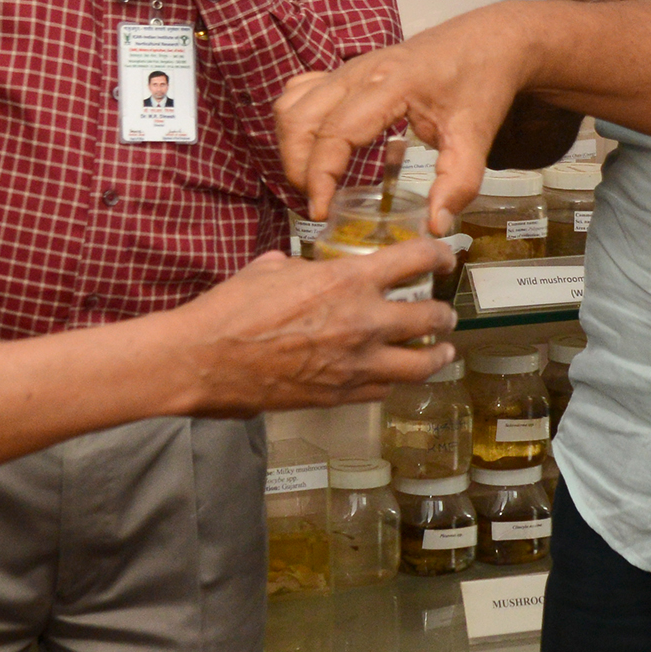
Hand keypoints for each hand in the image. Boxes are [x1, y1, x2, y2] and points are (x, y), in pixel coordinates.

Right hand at [167, 244, 456, 414]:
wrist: (205, 361)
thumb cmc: (232, 310)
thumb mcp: (272, 270)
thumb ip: (303, 269)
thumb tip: (305, 271)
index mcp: (348, 279)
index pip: (416, 259)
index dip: (439, 255)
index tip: (445, 257)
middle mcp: (364, 321)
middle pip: (431, 317)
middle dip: (443, 314)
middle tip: (444, 314)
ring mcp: (356, 363)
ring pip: (421, 364)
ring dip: (437, 356)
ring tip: (442, 353)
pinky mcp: (341, 396)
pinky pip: (385, 390)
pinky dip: (395, 381)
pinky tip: (394, 376)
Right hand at [277, 2, 543, 227]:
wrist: (490, 39)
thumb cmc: (481, 82)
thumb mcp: (476, 135)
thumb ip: (458, 181)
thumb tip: (436, 226)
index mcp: (391, 84)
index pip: (336, 133)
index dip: (320, 176)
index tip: (321, 211)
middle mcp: (361, 71)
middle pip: (302, 119)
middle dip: (298, 167)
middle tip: (317, 202)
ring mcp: (350, 67)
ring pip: (293, 104)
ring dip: (292, 145)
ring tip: (313, 180)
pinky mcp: (348, 68)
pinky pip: (301, 90)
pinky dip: (296, 121)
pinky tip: (314, 146)